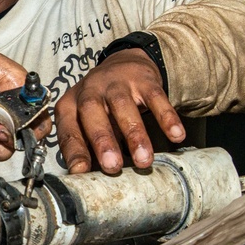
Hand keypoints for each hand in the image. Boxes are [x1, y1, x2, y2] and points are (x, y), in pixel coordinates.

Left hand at [54, 48, 185, 173]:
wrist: (124, 64)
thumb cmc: (100, 104)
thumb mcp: (86, 121)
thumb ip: (87, 146)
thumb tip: (90, 180)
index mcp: (70, 104)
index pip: (68, 129)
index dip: (73, 150)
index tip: (80, 172)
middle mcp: (90, 90)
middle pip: (92, 112)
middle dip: (102, 140)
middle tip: (112, 166)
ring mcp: (116, 82)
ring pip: (123, 106)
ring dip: (134, 134)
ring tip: (144, 160)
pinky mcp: (143, 79)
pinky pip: (155, 97)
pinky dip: (166, 117)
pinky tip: (176, 135)